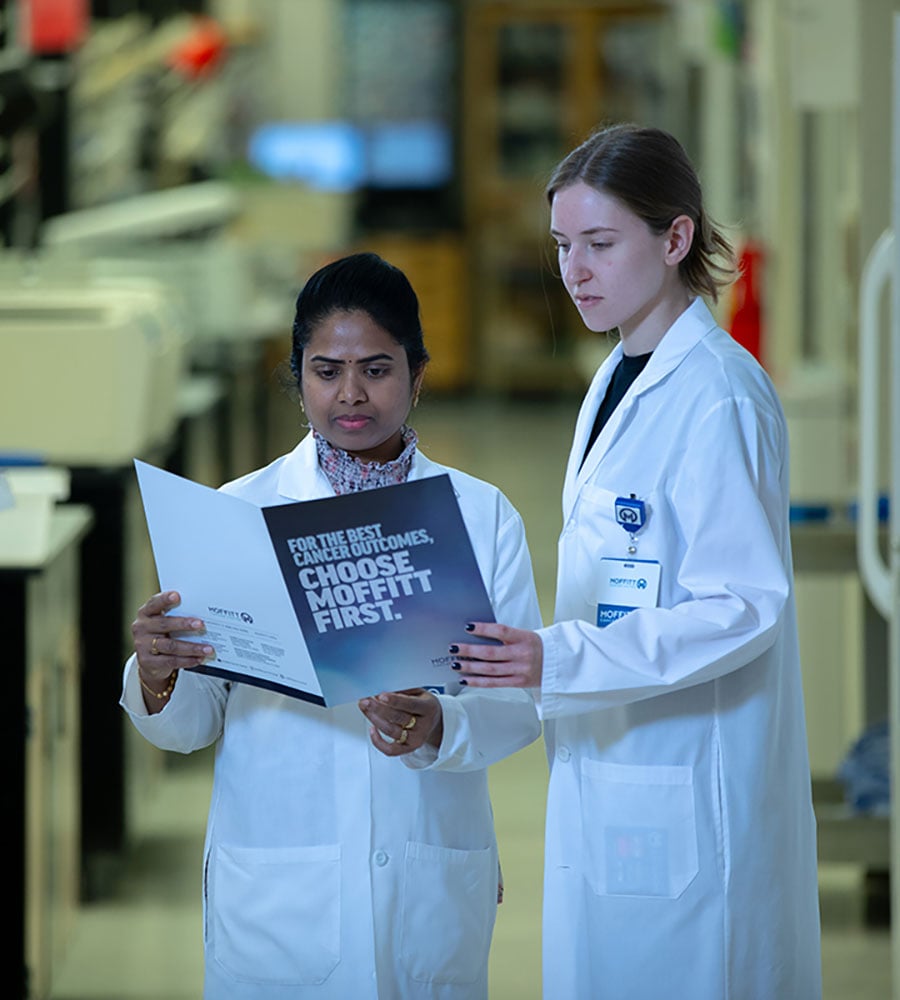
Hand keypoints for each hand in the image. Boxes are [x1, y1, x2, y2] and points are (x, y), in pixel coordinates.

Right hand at [131, 591, 213, 706]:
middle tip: (201, 624)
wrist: (150, 661)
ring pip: (170, 646)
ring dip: (192, 647)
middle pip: (164, 624)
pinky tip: (199, 658)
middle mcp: (142, 627)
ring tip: (208, 648)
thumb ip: (176, 615)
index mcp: (146, 613)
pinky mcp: (147, 661)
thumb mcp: (165, 622)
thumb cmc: (162, 634)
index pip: (154, 603)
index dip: (165, 599)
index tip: (177, 596)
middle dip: (184, 624)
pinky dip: (187, 660)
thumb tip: (203, 612)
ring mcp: (143, 645)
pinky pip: (171, 661)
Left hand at [358, 688, 442, 755]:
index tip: (381, 695)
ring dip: (375, 719)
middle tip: (366, 701)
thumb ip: (403, 691)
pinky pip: (390, 750)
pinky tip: (372, 729)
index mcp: (428, 708)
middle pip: (398, 718)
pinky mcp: (408, 749)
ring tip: (365, 709)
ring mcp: (416, 739)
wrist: (435, 722)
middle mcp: (424, 725)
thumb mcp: (418, 692)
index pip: (411, 704)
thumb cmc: (423, 704)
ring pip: (391, 731)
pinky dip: (378, 741)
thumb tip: (382, 689)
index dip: (395, 700)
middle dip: (378, 709)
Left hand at [449, 622, 542, 687]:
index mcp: (524, 638)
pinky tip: (466, 679)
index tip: (468, 627)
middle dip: (469, 650)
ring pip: (490, 670)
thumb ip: (506, 636)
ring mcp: (520, 670)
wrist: (559, 663)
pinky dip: (478, 682)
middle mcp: (522, 655)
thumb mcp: (526, 635)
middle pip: (490, 653)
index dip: (483, 629)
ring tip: (456, 664)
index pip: (501, 631)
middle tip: (454, 648)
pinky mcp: (518, 683)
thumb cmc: (540, 647)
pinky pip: (494, 683)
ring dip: (470, 667)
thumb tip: (480, 634)